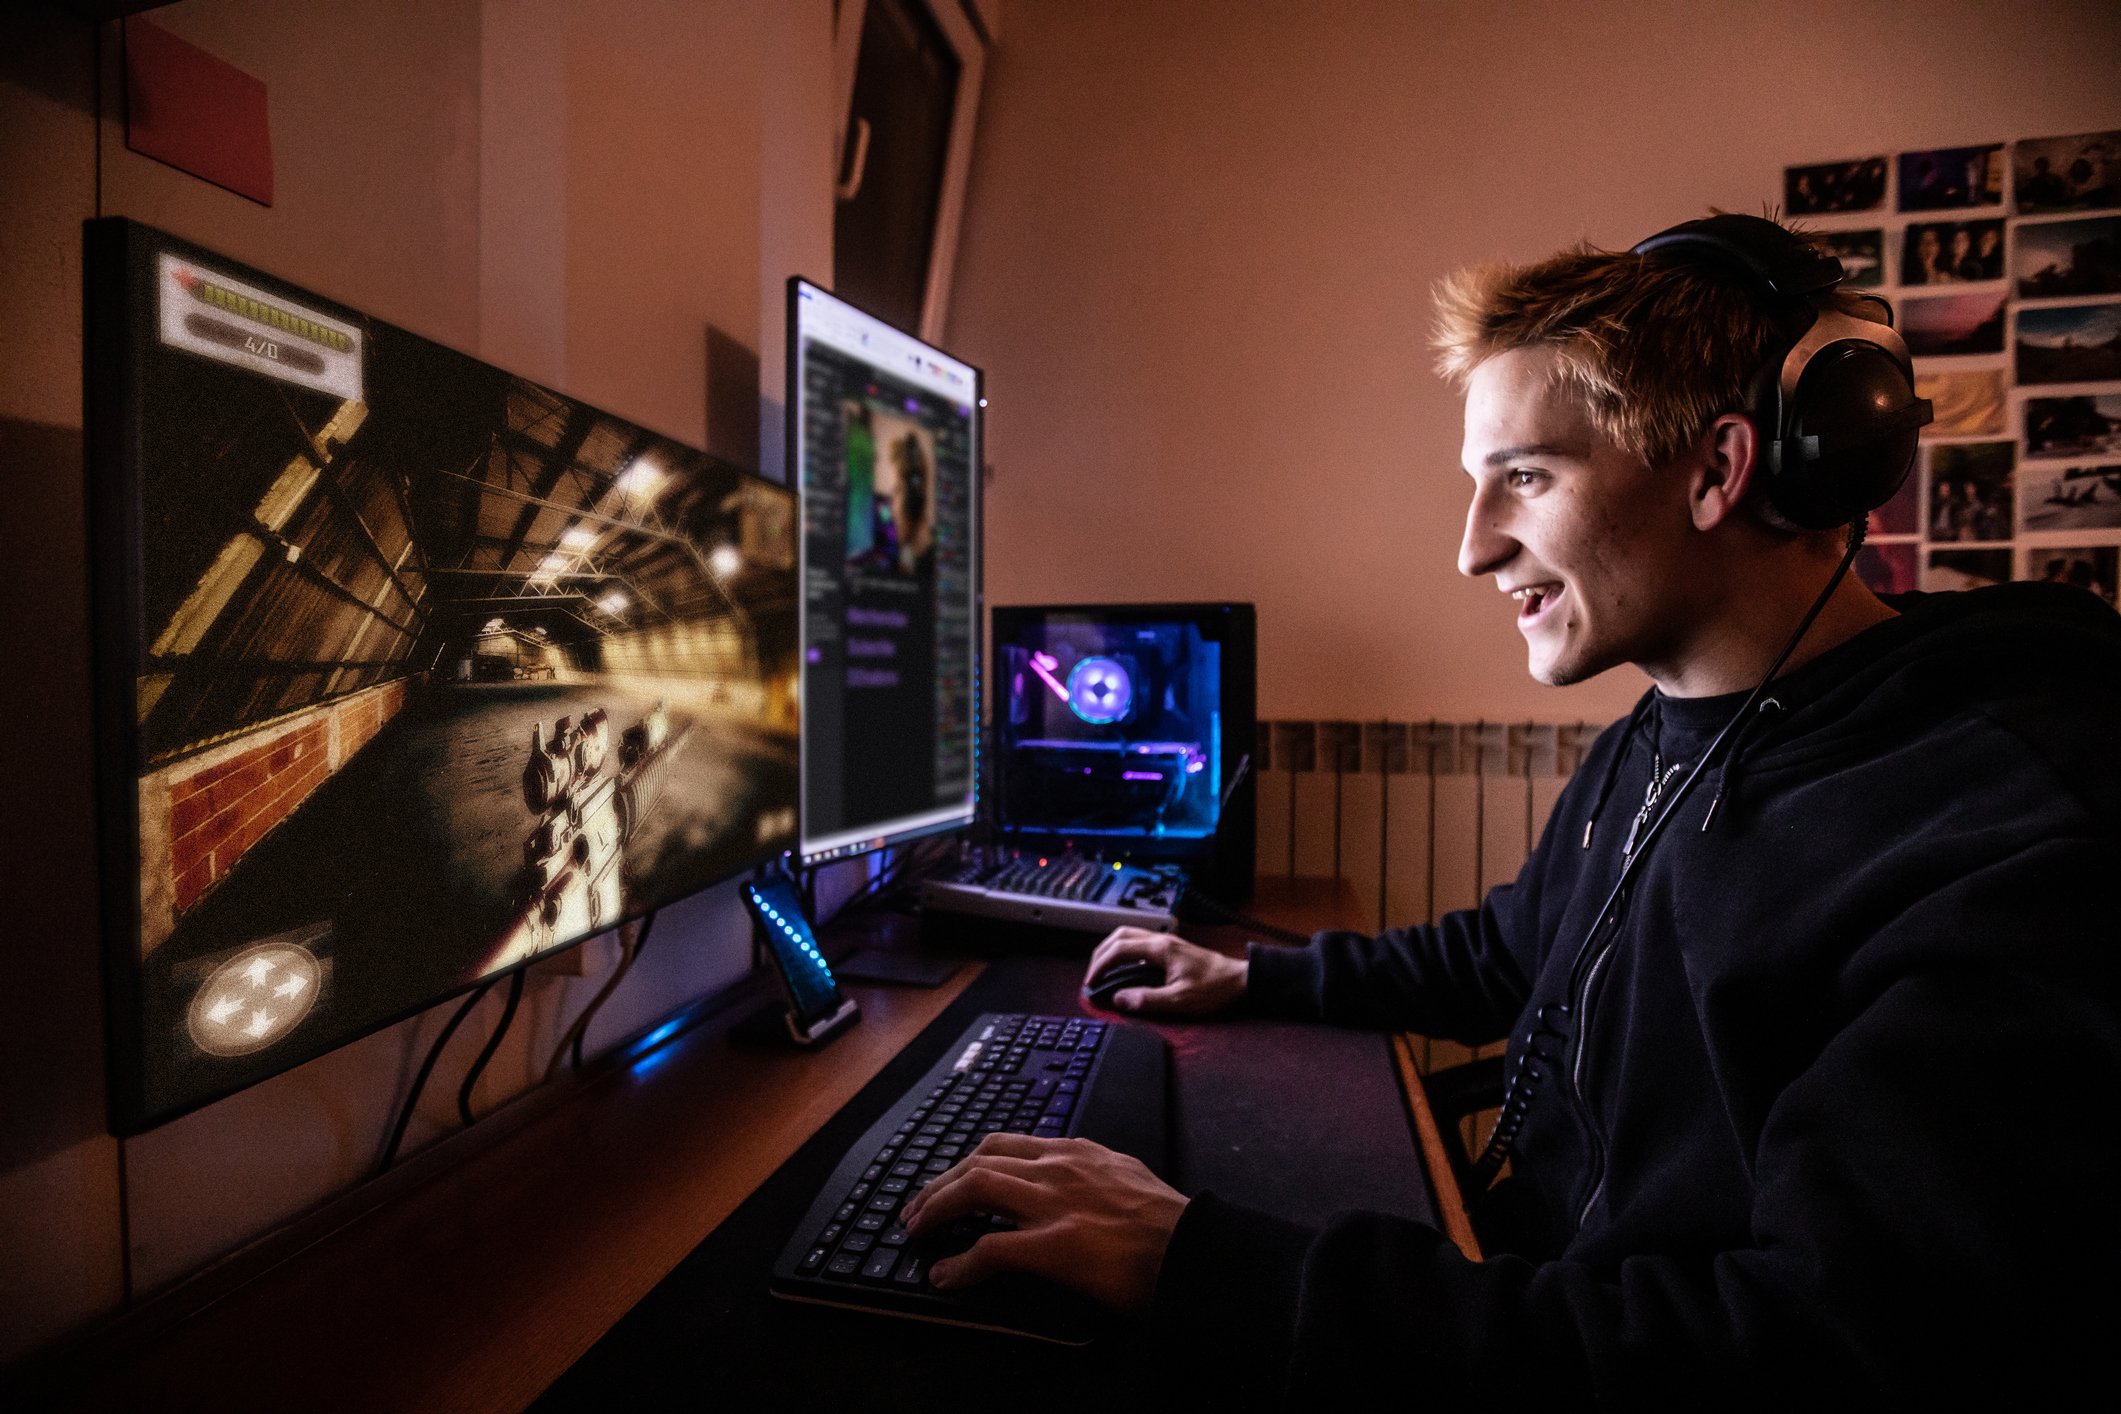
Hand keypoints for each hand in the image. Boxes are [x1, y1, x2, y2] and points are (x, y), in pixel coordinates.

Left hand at [901, 1133, 1186, 1313]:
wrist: (1199, 1251)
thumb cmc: (1172, 1226)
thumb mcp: (1126, 1178)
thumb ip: (1091, 1175)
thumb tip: (1068, 1191)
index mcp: (1078, 1151)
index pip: (1006, 1144)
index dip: (967, 1163)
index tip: (949, 1181)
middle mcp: (1060, 1166)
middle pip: (979, 1160)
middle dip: (939, 1184)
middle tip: (917, 1208)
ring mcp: (1056, 1203)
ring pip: (974, 1189)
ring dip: (936, 1209)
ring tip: (917, 1231)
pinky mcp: (1056, 1245)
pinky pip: (990, 1249)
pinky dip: (960, 1264)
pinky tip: (946, 1277)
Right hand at [1084, 927, 1246, 1014]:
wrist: (1239, 980)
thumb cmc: (1214, 988)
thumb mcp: (1179, 1001)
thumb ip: (1147, 1000)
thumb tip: (1118, 999)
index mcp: (1160, 949)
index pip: (1118, 949)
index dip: (1100, 965)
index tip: (1090, 982)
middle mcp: (1161, 940)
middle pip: (1119, 935)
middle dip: (1100, 953)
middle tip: (1092, 974)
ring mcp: (1166, 942)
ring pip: (1129, 935)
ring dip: (1111, 950)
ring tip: (1102, 970)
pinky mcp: (1171, 949)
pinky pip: (1139, 942)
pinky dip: (1124, 951)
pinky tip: (1124, 968)